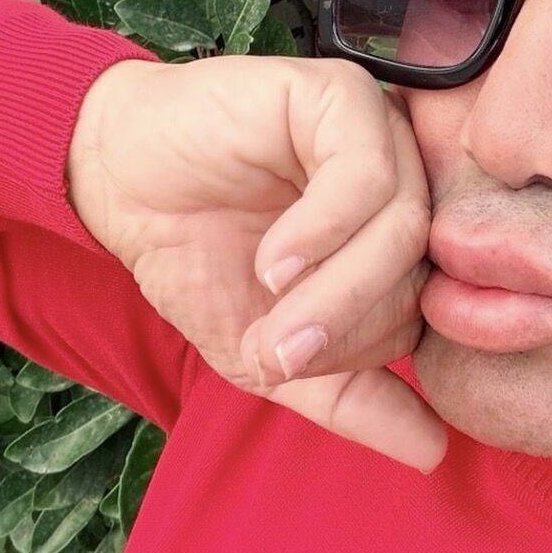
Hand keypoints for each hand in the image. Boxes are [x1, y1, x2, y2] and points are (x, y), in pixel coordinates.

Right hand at [65, 54, 446, 473]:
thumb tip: (433, 455)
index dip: (364, 356)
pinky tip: (272, 258)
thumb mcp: (269, 353)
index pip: (429, 315)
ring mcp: (382, 135)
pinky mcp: (344, 97)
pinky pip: (366, 177)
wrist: (119, 183)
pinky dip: (322, 233)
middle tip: (276, 344)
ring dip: (334, 288)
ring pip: (403, 229)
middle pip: (423, 274)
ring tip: (269, 299)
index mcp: (400, 241)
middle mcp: (407, 184)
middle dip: (345, 327)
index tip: (288, 365)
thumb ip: (351, 399)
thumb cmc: (196, 257)